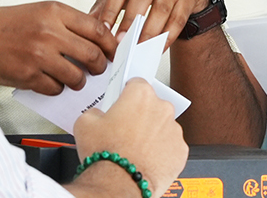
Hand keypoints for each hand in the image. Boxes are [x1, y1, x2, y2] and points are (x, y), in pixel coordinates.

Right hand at [0, 2, 116, 95]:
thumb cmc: (7, 25)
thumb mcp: (40, 11)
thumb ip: (67, 23)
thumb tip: (98, 39)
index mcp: (55, 12)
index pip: (97, 29)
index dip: (111, 44)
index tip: (113, 52)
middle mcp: (49, 32)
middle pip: (92, 55)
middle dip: (100, 67)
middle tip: (98, 70)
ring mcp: (38, 55)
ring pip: (77, 76)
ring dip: (79, 81)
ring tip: (74, 79)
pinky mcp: (28, 75)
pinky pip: (55, 89)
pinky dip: (57, 88)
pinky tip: (51, 81)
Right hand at [72, 79, 186, 197]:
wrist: (118, 184)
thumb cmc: (105, 154)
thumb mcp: (85, 122)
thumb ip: (96, 111)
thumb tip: (99, 115)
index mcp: (141, 95)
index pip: (136, 83)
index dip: (126, 93)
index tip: (123, 101)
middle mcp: (162, 108)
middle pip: (151, 105)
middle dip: (140, 115)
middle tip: (124, 130)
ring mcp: (174, 130)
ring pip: (162, 127)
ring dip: (152, 134)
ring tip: (134, 149)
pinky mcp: (181, 151)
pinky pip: (171, 147)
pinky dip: (161, 152)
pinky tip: (145, 159)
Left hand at [89, 0, 208, 46]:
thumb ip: (105, 1)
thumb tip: (88, 22)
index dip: (111, 9)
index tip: (103, 29)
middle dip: (131, 21)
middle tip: (121, 42)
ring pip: (162, 10)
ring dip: (149, 32)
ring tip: (138, 49)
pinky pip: (177, 21)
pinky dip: (167, 37)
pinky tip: (156, 48)